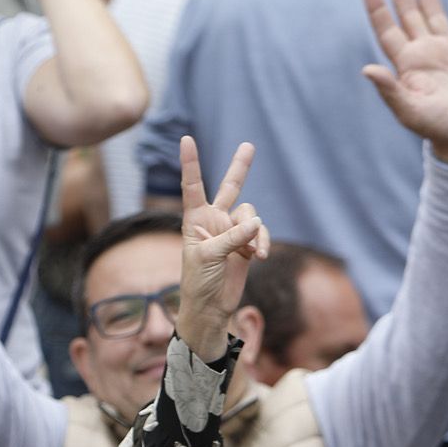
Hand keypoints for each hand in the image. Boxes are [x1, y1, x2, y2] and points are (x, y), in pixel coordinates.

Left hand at [176, 137, 267, 363]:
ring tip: (254, 253)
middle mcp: (214, 221)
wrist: (211, 308)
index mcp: (194, 219)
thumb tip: (256, 222)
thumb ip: (231, 237)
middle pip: (230, 188)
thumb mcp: (209, 257)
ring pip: (252, 216)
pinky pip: (260, 232)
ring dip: (255, 232)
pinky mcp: (247, 244)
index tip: (186, 139)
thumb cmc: (199, 282)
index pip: (192, 186)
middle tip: (249, 145)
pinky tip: (258, 256)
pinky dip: (261, 242)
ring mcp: (232, 231)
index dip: (190, 163)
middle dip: (241, 167)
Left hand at [361, 0, 447, 165]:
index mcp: (406, 64)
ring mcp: (447, 51)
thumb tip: (367, 69)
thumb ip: (389, 90)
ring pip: (433, 15)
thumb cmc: (436, 126)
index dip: (378, 9)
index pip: (387, 30)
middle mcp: (424, 53)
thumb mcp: (409, 110)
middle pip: (407, 15)